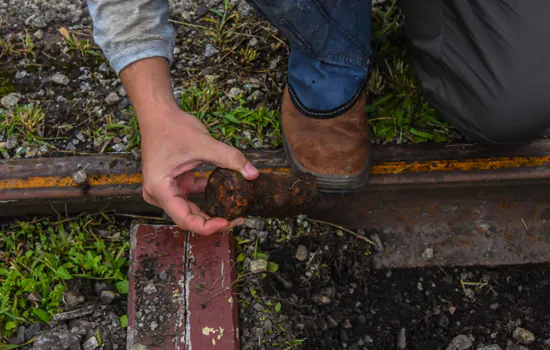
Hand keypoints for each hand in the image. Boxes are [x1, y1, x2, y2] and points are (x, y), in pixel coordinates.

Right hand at [140, 105, 258, 233]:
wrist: (157, 114)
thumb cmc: (170, 127)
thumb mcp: (204, 143)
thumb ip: (230, 158)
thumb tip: (252, 173)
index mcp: (160, 189)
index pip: (185, 220)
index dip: (208, 226)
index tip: (227, 222)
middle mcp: (158, 194)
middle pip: (188, 218)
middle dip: (213, 221)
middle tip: (237, 218)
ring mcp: (165, 190)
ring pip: (190, 210)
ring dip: (211, 211)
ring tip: (234, 210)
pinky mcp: (173, 184)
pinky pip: (191, 197)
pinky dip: (207, 197)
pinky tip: (224, 194)